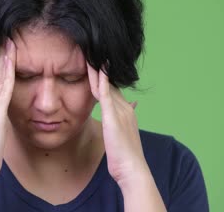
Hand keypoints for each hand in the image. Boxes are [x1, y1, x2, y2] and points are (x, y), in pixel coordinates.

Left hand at [87, 63, 147, 184]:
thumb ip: (120, 126)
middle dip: (101, 70)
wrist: (132, 169)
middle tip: (92, 54)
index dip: (105, 78)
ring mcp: (119, 111)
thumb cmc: (126, 157)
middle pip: (110, 84)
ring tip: (91, 55)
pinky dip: (102, 80)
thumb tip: (120, 120)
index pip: (113, 90)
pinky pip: (105, 93)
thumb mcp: (123, 138)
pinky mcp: (112, 116)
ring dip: (99, 70)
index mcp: (126, 112)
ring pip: (106, 85)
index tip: (97, 66)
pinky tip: (97, 69)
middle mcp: (124, 108)